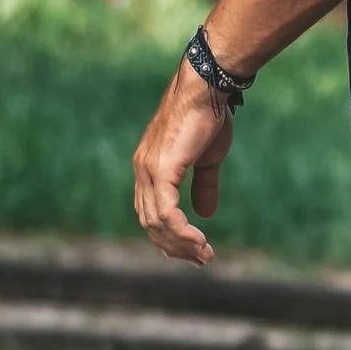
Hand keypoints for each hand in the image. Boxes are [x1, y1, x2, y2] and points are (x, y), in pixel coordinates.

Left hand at [133, 61, 234, 264]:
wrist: (206, 89)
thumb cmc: (207, 116)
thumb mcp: (207, 158)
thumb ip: (203, 185)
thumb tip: (205, 213)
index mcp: (149, 168)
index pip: (151, 212)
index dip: (169, 235)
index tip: (193, 250)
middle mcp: (142, 172)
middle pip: (150, 223)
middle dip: (175, 246)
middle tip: (201, 260)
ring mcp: (149, 171)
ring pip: (157, 222)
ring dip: (181, 243)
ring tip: (205, 255)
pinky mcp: (161, 170)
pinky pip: (167, 212)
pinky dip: (182, 231)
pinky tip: (199, 241)